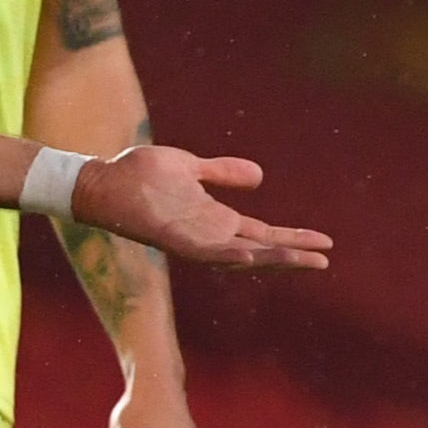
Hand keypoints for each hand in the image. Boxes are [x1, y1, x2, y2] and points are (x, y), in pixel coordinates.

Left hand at [73, 145, 332, 272]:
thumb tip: (260, 177)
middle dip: (292, 254)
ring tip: (302, 259)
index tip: (324, 243)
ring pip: (240, 253)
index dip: (294, 238)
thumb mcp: (190, 167)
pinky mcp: (174, 237)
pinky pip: (205, 251)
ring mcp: (192, 239)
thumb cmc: (139, 176)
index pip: (264, 234)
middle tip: (326, 259)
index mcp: (215, 220)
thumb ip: (222, 172)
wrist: (102, 182)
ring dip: (271, 257)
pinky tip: (252, 253)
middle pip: (260, 249)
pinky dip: (229, 253)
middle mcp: (208, 235)